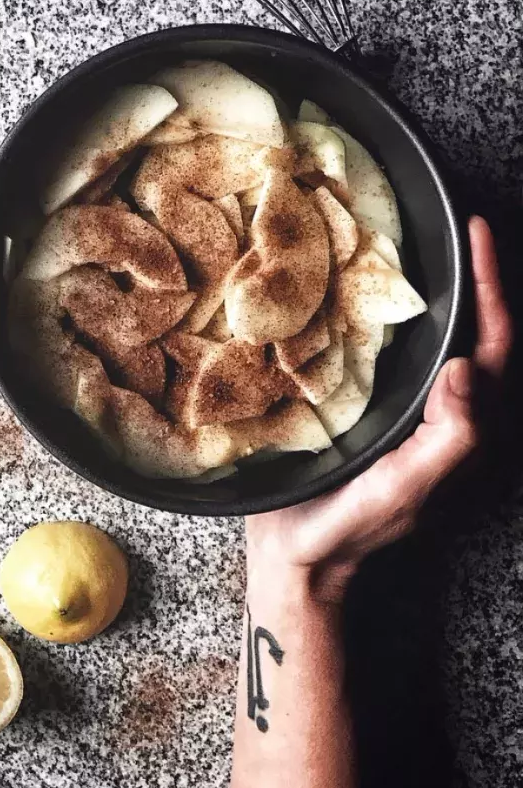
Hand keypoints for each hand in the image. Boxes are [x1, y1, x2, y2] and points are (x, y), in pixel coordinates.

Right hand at [246, 216, 512, 602]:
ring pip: (432, 340)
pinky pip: (388, 353)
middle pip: (471, 336)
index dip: (491, 290)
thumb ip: (450, 439)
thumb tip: (465, 367)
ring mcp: (402, 411)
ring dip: (436, 293)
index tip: (477, 235)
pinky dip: (387, 316)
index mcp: (456, 426)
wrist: (296, 559)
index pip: (489, 348)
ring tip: (418, 247)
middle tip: (455, 229)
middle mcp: (435, 412)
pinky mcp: (366, 410)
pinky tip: (357, 289)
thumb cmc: (350, 530)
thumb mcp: (406, 490)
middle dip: (473, 280)